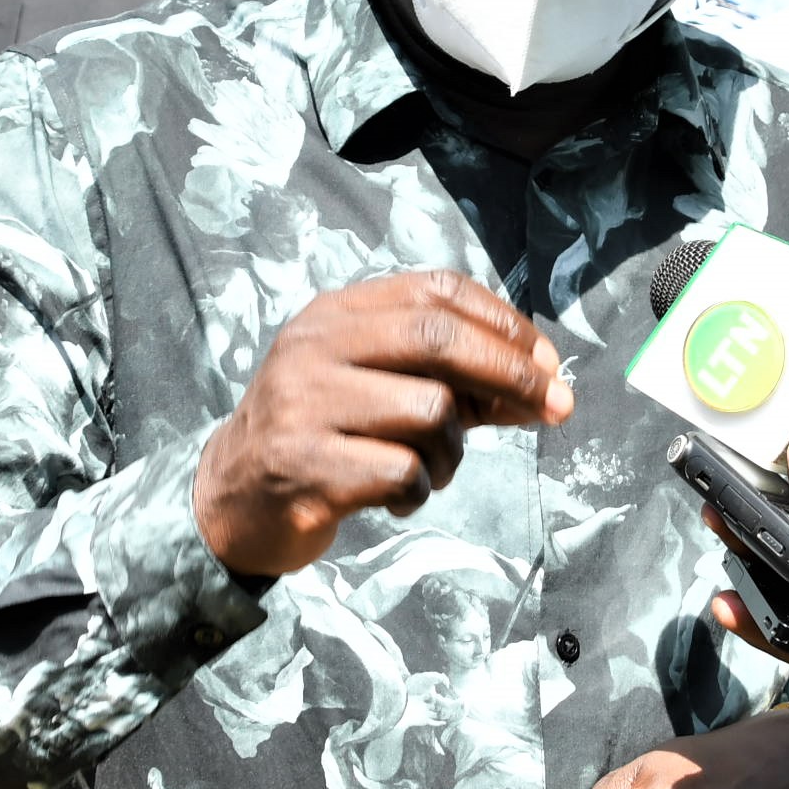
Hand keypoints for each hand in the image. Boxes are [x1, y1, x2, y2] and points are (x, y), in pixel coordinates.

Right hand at [194, 271, 571, 577]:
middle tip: (556, 407)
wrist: (232, 498)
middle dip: (512, 372)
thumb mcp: (380, 391)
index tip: (549, 362)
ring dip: (453, 451)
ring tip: (430, 469)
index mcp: (335, 314)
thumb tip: (545, 387)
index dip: (504, 322)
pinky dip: (419, 490)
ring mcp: (305, 404)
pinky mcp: (306, 466)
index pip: (435, 290)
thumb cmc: (323, 436)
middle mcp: (315, 347)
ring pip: (430, 411)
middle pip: (438, 338)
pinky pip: (403, 472)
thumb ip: (453, 382)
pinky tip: (397, 496)